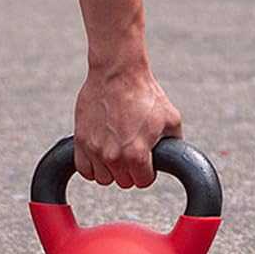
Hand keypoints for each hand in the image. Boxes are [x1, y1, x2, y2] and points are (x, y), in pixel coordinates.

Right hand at [73, 64, 182, 188]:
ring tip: (116, 150)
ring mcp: (94, 149)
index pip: (143, 182)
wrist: (118, 72)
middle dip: (130, 170)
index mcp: (137, 154)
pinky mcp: (80, 140)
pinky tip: (100, 153)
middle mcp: (114, 156)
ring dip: (110, 169)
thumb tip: (174, 157)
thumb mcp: (171, 118)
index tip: (146, 161)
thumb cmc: (144, 92)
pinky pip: (84, 169)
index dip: (148, 172)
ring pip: (103, 178)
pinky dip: (91, 165)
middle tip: (132, 151)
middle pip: (123, 182)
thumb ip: (173, 143)